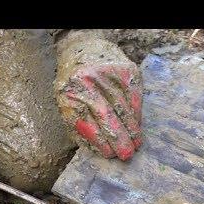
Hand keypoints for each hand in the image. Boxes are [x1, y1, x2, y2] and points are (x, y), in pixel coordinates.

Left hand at [56, 34, 142, 160]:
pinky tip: (137, 126)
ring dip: (131, 129)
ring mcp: (108, 73)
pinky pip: (134, 97)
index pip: (87, 121)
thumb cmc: (74, 84)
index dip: (100, 140)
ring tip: (136, 144)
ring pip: (124, 107)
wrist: (84, 49)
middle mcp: (88, 80)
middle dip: (119, 138)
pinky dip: (137, 114)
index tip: (110, 154)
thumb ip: (78, 125)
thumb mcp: (67, 103)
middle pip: (107, 115)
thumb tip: (99, 149)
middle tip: (127, 155)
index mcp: (69, 92)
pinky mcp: (126, 69)